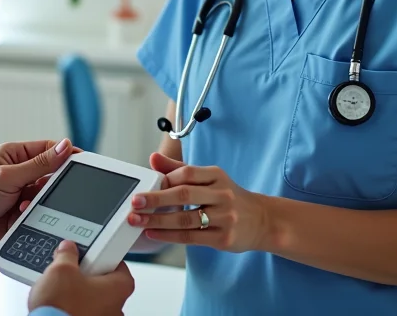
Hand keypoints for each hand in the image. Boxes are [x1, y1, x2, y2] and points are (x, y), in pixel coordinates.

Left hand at [0, 139, 72, 255]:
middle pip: (51, 173)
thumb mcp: (7, 177)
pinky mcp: (20, 213)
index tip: (84, 161)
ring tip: (25, 205)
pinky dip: (35, 215)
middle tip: (50, 190)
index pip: (48, 149)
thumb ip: (38, 164)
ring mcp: (20, 193)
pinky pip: (40, 212)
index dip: (66, 154)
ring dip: (40, 202)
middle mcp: (18, 172)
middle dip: (53, 183)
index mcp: (14, 155)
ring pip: (47, 195)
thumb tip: (64, 147)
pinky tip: (21, 216)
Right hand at [29, 240, 134, 314]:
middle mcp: (116, 307)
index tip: (90, 254)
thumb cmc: (63, 306)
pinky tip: (59, 302)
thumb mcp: (61, 269)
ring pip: (93, 299)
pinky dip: (74, 307)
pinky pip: (84, 311)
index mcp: (119, 288)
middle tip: (73, 270)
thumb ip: (67, 255)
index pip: (119, 265)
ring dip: (79, 292)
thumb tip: (67, 250)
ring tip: (61, 287)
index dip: (102, 256)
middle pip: (105, 283)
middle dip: (88, 275)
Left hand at [125, 152, 269, 252]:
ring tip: (137, 220)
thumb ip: (179, 169)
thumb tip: (153, 158)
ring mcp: (224, 217)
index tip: (145, 185)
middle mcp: (222, 195)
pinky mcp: (223, 238)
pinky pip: (191, 237)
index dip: (164, 179)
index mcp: (216, 175)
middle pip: (183, 195)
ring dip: (157, 220)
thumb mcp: (210, 178)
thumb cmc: (229, 197)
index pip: (187, 173)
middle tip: (134, 202)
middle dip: (155, 199)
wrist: (262, 220)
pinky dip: (169, 236)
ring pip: (185, 219)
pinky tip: (153, 233)